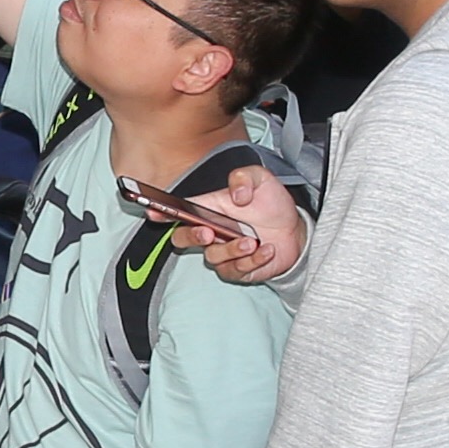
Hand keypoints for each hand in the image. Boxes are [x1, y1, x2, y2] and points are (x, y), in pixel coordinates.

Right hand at [150, 158, 304, 286]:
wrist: (295, 230)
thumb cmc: (271, 203)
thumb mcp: (261, 179)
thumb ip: (245, 177)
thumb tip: (236, 194)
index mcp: (209, 208)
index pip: (179, 210)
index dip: (162, 211)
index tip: (154, 212)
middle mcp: (211, 231)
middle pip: (183, 239)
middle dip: (191, 236)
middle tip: (208, 232)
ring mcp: (222, 253)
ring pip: (212, 257)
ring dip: (232, 249)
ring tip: (253, 240)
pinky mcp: (237, 270)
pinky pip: (235, 270)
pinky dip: (253, 261)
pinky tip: (267, 249)